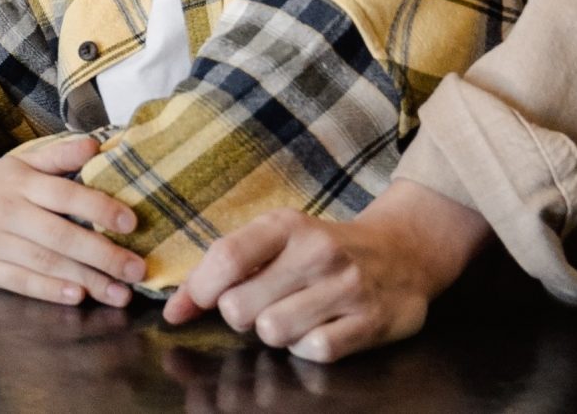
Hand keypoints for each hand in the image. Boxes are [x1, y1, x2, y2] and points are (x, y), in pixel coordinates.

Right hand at [0, 127, 147, 307]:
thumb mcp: (20, 163)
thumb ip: (58, 156)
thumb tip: (98, 144)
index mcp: (19, 181)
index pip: (64, 194)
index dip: (98, 208)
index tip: (131, 223)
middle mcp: (7, 210)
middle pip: (59, 235)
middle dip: (102, 255)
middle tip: (138, 270)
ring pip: (44, 263)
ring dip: (86, 280)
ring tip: (120, 293)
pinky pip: (20, 282)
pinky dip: (49, 291)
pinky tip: (77, 296)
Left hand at [164, 181, 490, 360]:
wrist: (403, 251)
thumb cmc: (320, 249)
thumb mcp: (273, 240)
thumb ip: (220, 270)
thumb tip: (173, 312)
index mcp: (285, 225)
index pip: (227, 257)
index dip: (202, 289)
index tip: (202, 302)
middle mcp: (317, 252)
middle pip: (242, 306)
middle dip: (241, 315)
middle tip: (261, 305)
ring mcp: (347, 287)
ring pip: (274, 332)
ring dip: (274, 333)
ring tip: (292, 315)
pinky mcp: (371, 321)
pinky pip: (315, 352)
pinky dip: (308, 348)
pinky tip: (318, 330)